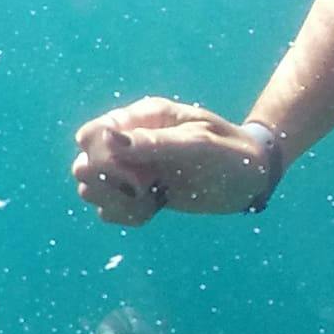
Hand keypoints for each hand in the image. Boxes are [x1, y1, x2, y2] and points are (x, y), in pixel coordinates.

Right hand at [71, 98, 276, 225]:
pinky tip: (153, 209)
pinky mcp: (138, 193)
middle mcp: (131, 141)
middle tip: (146, 188)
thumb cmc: (231, 153)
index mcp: (143, 118)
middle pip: (83, 165)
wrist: (250, 177)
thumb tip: (108, 138)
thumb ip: (153, 142)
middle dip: (108, 184)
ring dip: (117, 202)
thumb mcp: (198, 145)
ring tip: (151, 200)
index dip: (101, 159)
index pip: (91, 135)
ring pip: (92, 189)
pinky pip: (110, 209)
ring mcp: (132, 168)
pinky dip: (126, 215)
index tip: (134, 174)